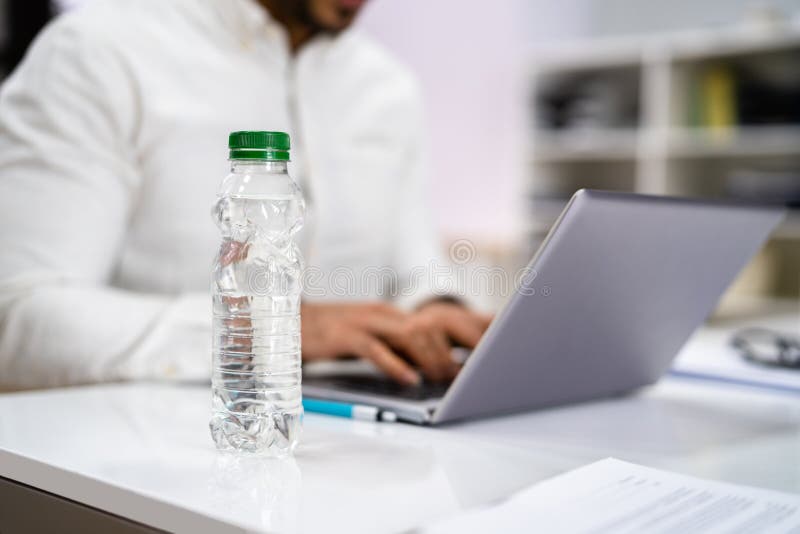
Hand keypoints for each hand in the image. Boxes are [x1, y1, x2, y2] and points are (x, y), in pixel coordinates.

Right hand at [301, 301, 491, 384]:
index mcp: (392, 313)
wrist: (286, 320)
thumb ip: (396, 347)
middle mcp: (383, 313)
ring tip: (445, 379)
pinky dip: (395, 364)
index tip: (484, 356)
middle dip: (453, 350)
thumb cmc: (332, 333)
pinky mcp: (344, 335)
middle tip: (470, 375)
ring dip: (430, 358)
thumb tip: (429, 367)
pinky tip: (409, 379)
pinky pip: (374, 349)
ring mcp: (363, 321)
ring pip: (407, 335)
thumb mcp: (370, 337)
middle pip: (428, 327)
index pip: (435, 321)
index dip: (463, 335)